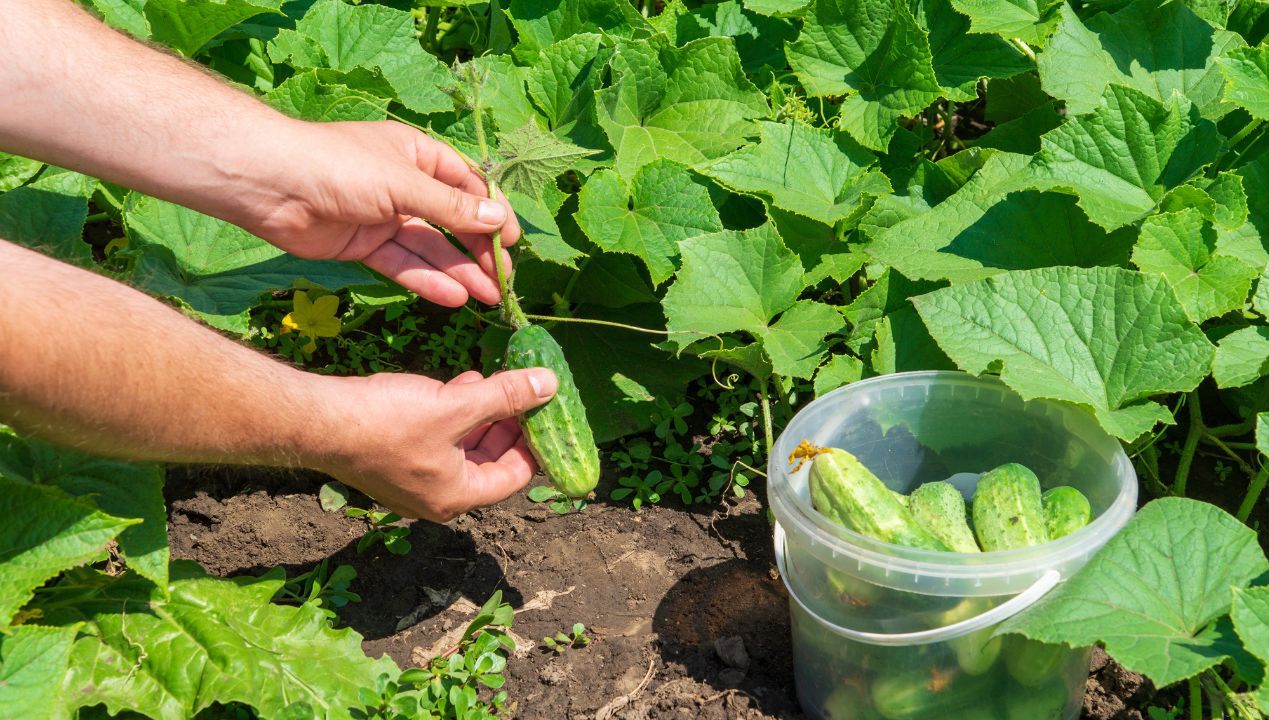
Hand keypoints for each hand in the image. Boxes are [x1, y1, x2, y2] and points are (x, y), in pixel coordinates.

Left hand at [245, 120, 521, 307]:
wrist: (270, 184)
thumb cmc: (340, 166)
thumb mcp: (403, 183)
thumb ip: (450, 208)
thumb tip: (499, 220)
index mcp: (419, 155)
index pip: (468, 186)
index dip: (493, 214)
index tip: (514, 241)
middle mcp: (405, 186)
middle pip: (453, 222)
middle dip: (480, 251)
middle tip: (505, 281)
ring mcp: (385, 217)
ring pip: (431, 249)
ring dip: (460, 272)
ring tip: (490, 297)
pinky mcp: (365, 245)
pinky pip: (404, 265)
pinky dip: (427, 281)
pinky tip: (453, 298)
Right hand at [316, 368, 556, 521]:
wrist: (319, 422)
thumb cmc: (388, 421)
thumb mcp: (457, 406)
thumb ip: (505, 396)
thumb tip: (549, 385)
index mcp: (457, 496)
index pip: (515, 476)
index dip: (534, 443)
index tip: (546, 412)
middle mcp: (436, 498)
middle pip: (489, 463)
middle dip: (507, 424)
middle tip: (524, 392)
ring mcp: (412, 482)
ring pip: (462, 449)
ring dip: (481, 415)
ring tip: (493, 380)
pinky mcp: (393, 461)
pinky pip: (437, 441)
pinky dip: (453, 415)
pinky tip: (458, 383)